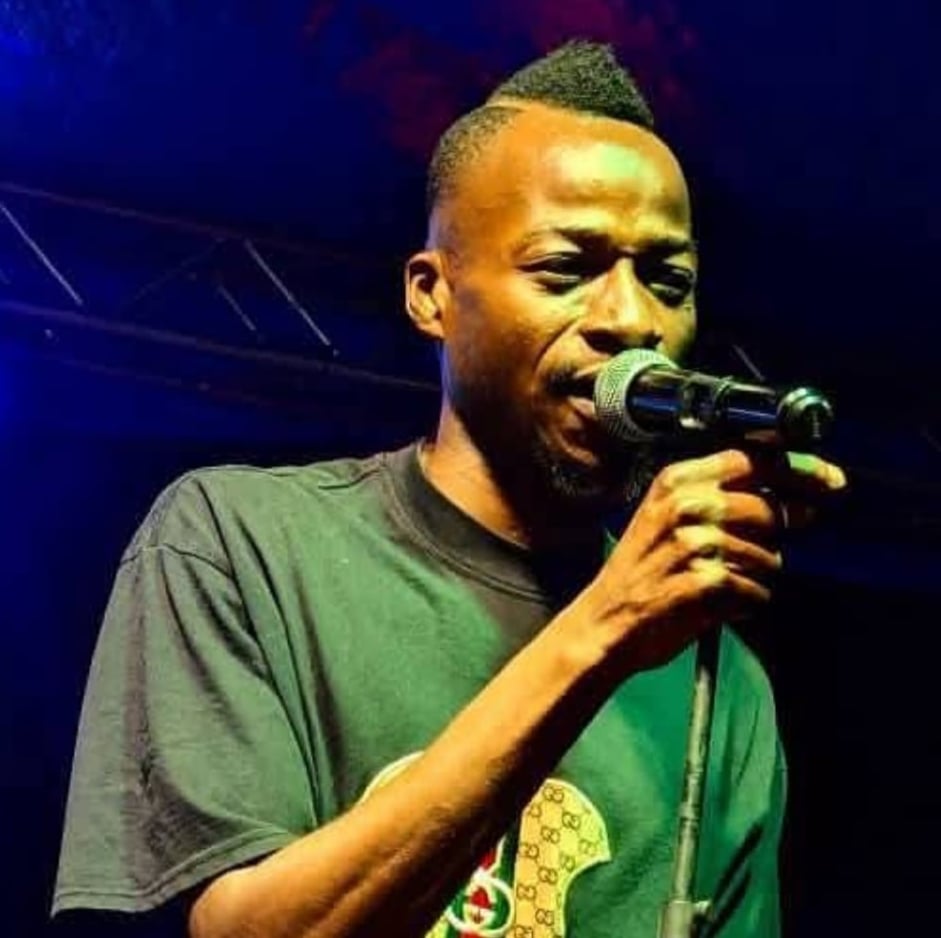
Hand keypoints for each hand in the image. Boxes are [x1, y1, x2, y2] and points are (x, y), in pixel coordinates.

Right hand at [574, 448, 845, 673]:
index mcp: (676, 481)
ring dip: (755, 576)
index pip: (753, 459)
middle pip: (770, 509)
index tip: (830, 480)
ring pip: (771, 556)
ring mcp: (696, 544)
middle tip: (754, 553)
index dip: (800, 468)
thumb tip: (799, 497)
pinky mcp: (707, 583)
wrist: (605, 622)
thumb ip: (722, 497)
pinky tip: (716, 606)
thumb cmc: (641, 572)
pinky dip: (746, 604)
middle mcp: (686, 505)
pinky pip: (758, 593)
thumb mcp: (666, 516)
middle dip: (776, 534)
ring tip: (718, 585)